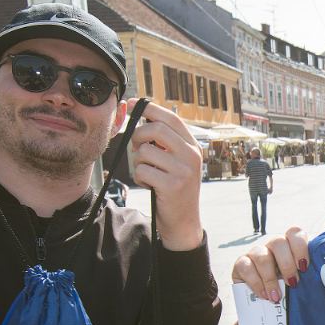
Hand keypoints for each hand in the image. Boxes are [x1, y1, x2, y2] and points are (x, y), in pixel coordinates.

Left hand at [128, 101, 204, 249]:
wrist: (183, 221)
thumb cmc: (174, 188)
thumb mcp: (177, 162)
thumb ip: (165, 142)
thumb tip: (141, 115)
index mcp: (193, 146)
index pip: (171, 118)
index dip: (149, 108)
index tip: (131, 104)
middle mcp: (192, 155)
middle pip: (155, 129)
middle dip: (138, 136)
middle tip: (137, 148)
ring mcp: (184, 171)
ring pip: (145, 151)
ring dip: (139, 162)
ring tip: (148, 173)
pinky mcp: (172, 185)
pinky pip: (142, 170)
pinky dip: (140, 177)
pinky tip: (150, 185)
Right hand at [233, 226, 307, 303]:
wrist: (266, 306)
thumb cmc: (289, 292)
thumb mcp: (303, 284)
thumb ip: (312, 278)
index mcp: (291, 247)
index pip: (295, 233)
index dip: (300, 247)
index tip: (304, 267)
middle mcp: (273, 246)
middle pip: (278, 242)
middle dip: (286, 264)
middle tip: (293, 284)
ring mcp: (256, 253)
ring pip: (262, 255)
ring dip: (270, 278)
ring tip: (276, 296)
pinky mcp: (241, 264)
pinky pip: (245, 267)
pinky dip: (256, 283)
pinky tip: (263, 295)